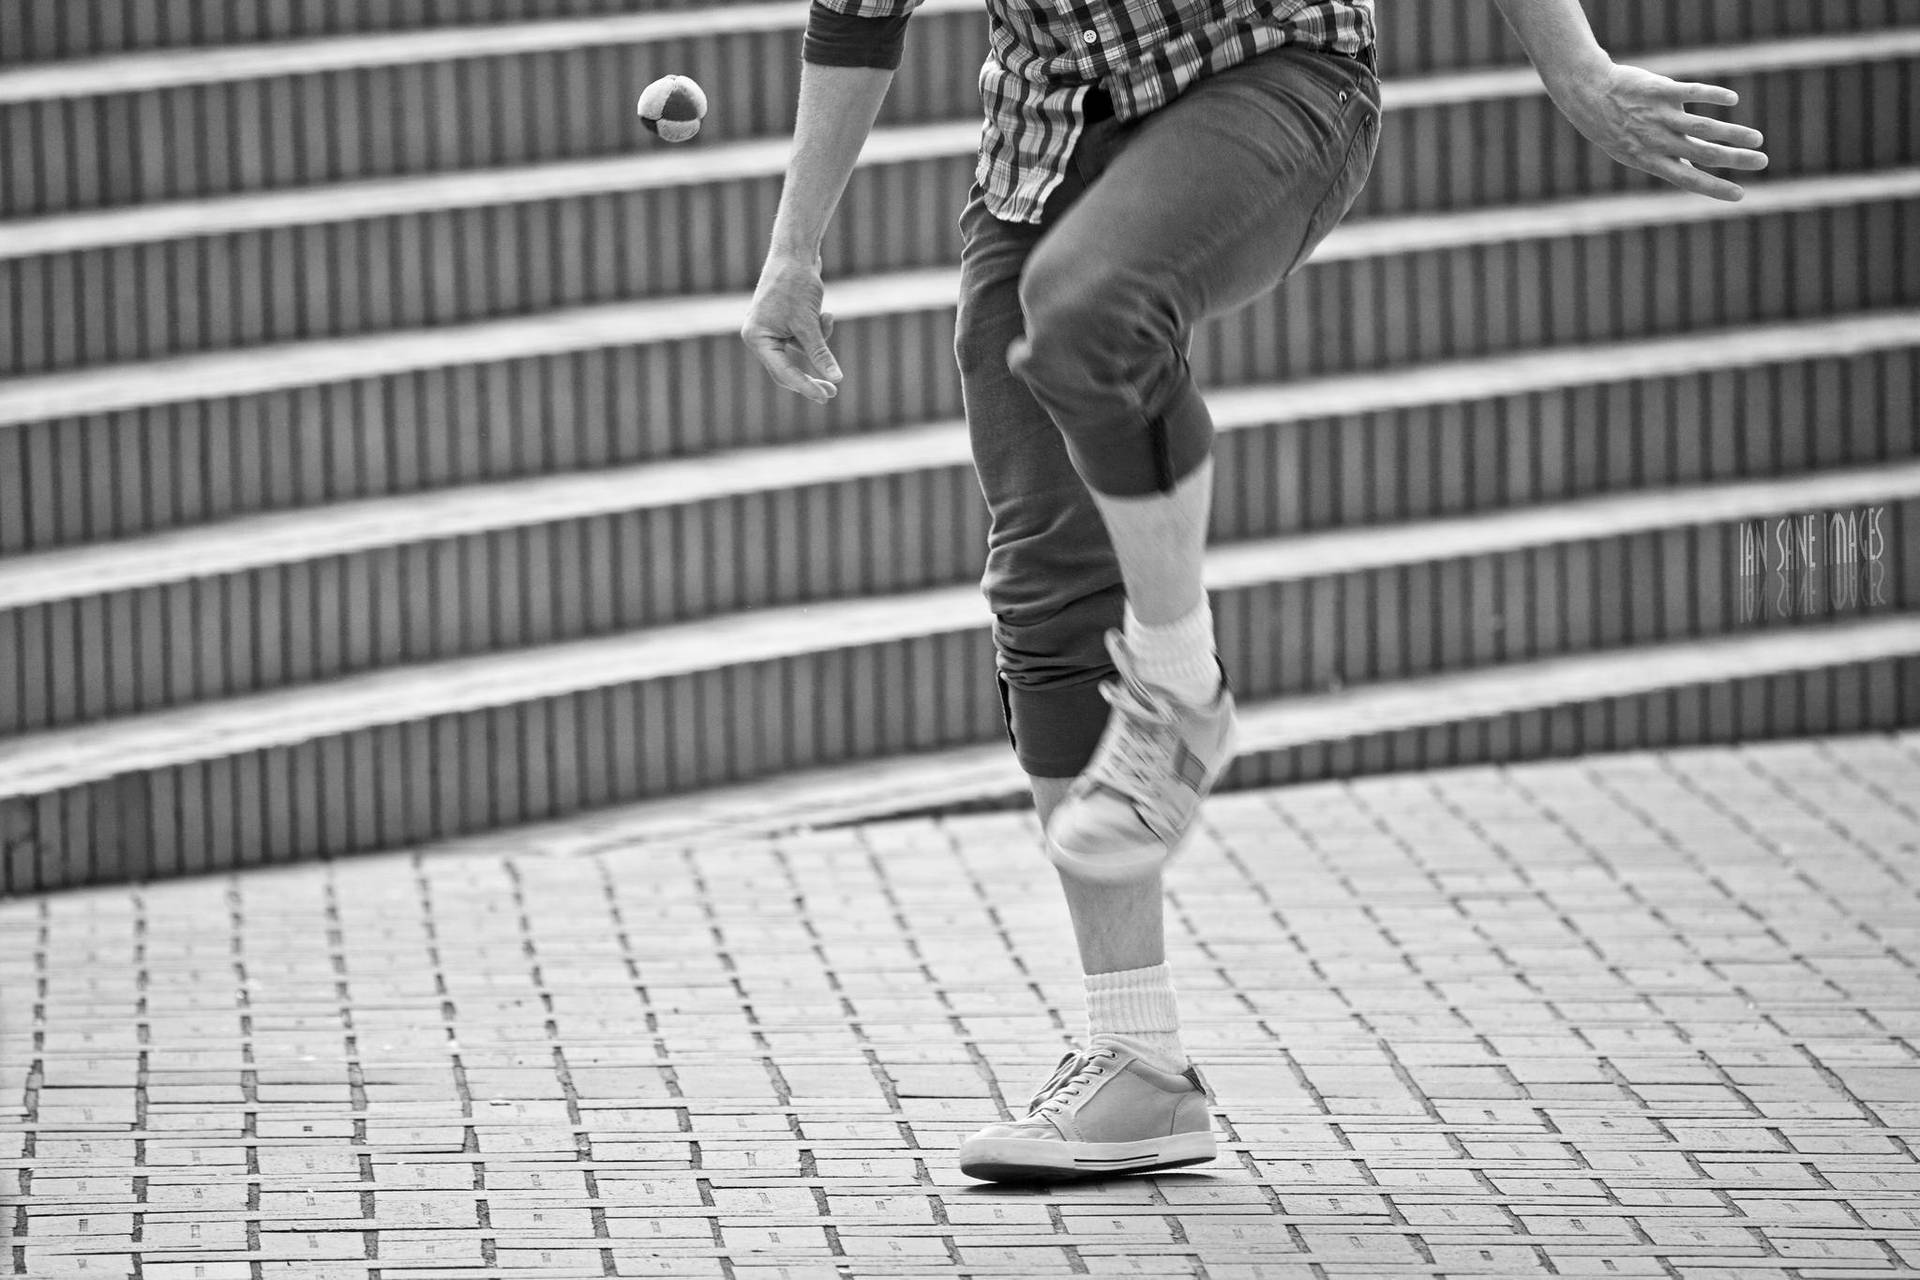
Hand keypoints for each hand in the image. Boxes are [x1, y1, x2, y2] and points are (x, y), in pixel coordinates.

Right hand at [741, 252, 842, 402]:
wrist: (795, 252)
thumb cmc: (796, 284)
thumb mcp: (810, 323)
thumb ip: (820, 353)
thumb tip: (835, 380)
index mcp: (757, 338)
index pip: (782, 372)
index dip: (805, 385)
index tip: (825, 397)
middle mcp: (760, 336)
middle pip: (787, 369)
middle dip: (811, 375)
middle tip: (831, 393)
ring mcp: (771, 330)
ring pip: (799, 352)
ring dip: (818, 342)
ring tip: (827, 318)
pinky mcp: (784, 323)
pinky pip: (803, 339)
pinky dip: (817, 331)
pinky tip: (826, 314)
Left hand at [1550, 62, 1767, 200]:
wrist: (1590, 95)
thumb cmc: (1615, 127)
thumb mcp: (1634, 152)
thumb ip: (1666, 160)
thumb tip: (1696, 172)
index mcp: (1651, 160)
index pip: (1687, 180)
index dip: (1714, 188)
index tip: (1740, 195)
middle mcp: (1658, 141)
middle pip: (1703, 154)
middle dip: (1735, 160)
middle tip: (1763, 161)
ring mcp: (1660, 115)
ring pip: (1702, 127)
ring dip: (1732, 133)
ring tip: (1757, 139)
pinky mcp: (1661, 90)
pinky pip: (1692, 92)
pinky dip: (1713, 96)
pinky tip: (1732, 100)